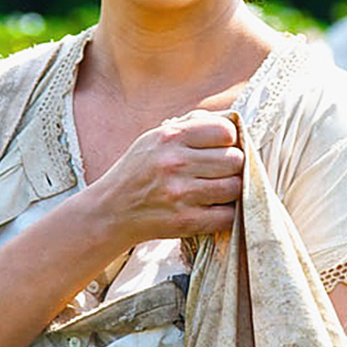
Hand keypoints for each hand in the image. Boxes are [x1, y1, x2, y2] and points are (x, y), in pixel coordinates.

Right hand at [87, 110, 242, 242]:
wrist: (111, 211)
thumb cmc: (138, 171)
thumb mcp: (154, 138)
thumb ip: (191, 126)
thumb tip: (230, 124)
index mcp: (169, 136)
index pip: (225, 131)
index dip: (229, 140)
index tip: (222, 148)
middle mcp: (175, 162)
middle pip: (235, 160)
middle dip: (233, 165)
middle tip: (221, 171)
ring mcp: (181, 194)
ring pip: (235, 187)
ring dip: (232, 190)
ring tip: (219, 190)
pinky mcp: (186, 221)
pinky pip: (228, 215)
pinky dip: (227, 213)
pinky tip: (215, 209)